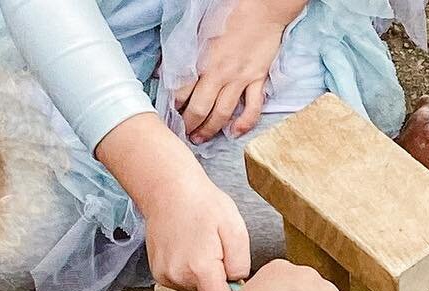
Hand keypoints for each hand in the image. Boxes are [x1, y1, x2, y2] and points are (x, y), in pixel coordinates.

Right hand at [96, 114, 251, 290]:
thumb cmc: (203, 203)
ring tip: (204, 250)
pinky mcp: (158, 273)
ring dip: (205, 279)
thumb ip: (241, 265)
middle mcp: (178, 276)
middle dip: (220, 285)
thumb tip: (239, 287)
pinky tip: (191, 252)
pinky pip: (183, 284)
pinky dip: (191, 274)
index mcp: (199, 268)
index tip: (240, 289)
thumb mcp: (235, 230)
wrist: (168, 187)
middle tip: (222, 257)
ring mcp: (165, 275)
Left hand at [176, 0, 297, 142]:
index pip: (183, 90)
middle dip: (190, 124)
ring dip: (210, 129)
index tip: (171, 114)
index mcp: (203, 60)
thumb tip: (166, 68)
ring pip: (223, 113)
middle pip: (201, 108)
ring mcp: (240, 80)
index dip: (175, 106)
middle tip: (183, 134)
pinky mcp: (258, 81)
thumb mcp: (199, 29)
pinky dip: (244, 124)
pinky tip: (235, 133)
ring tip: (201, 139)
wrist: (262, 8)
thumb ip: (185, 51)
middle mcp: (220, 73)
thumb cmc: (229, 15)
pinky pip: (253, 109)